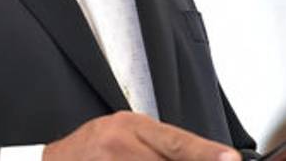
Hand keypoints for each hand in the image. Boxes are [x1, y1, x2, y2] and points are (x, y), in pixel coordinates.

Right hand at [43, 111, 240, 160]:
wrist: (55, 160)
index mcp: (132, 128)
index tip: (230, 159)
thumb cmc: (94, 147)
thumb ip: (164, 145)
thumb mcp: (128, 134)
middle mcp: (120, 146)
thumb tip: (208, 156)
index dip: (207, 153)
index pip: (177, 142)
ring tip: (150, 160)